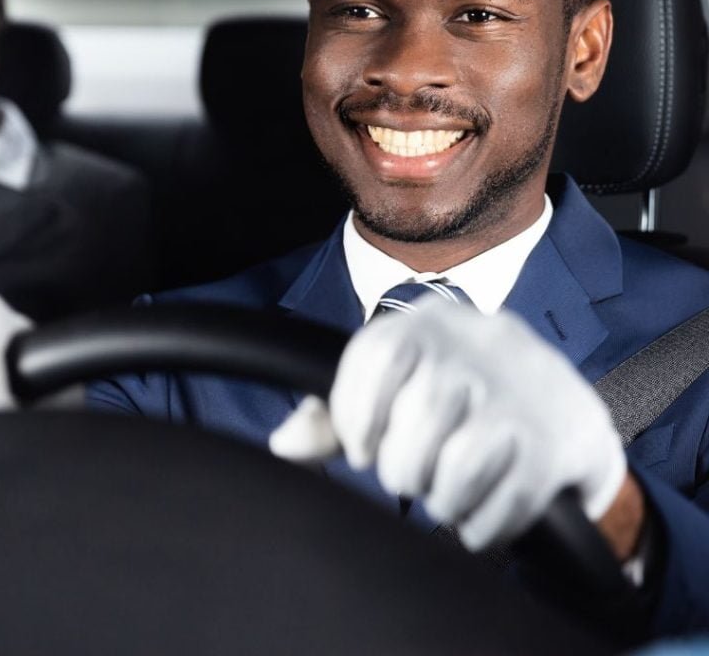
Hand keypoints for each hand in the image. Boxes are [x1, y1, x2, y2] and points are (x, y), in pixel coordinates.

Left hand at [269, 298, 626, 549]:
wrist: (565, 408)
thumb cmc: (459, 395)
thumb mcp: (402, 382)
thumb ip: (336, 412)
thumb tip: (283, 445)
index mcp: (431, 323)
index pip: (377, 353)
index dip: (356, 411)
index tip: (360, 448)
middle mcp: (478, 348)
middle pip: (419, 413)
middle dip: (401, 465)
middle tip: (406, 477)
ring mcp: (519, 396)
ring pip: (459, 460)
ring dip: (440, 497)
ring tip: (440, 496)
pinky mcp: (550, 448)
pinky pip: (503, 501)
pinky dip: (478, 525)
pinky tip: (474, 517)